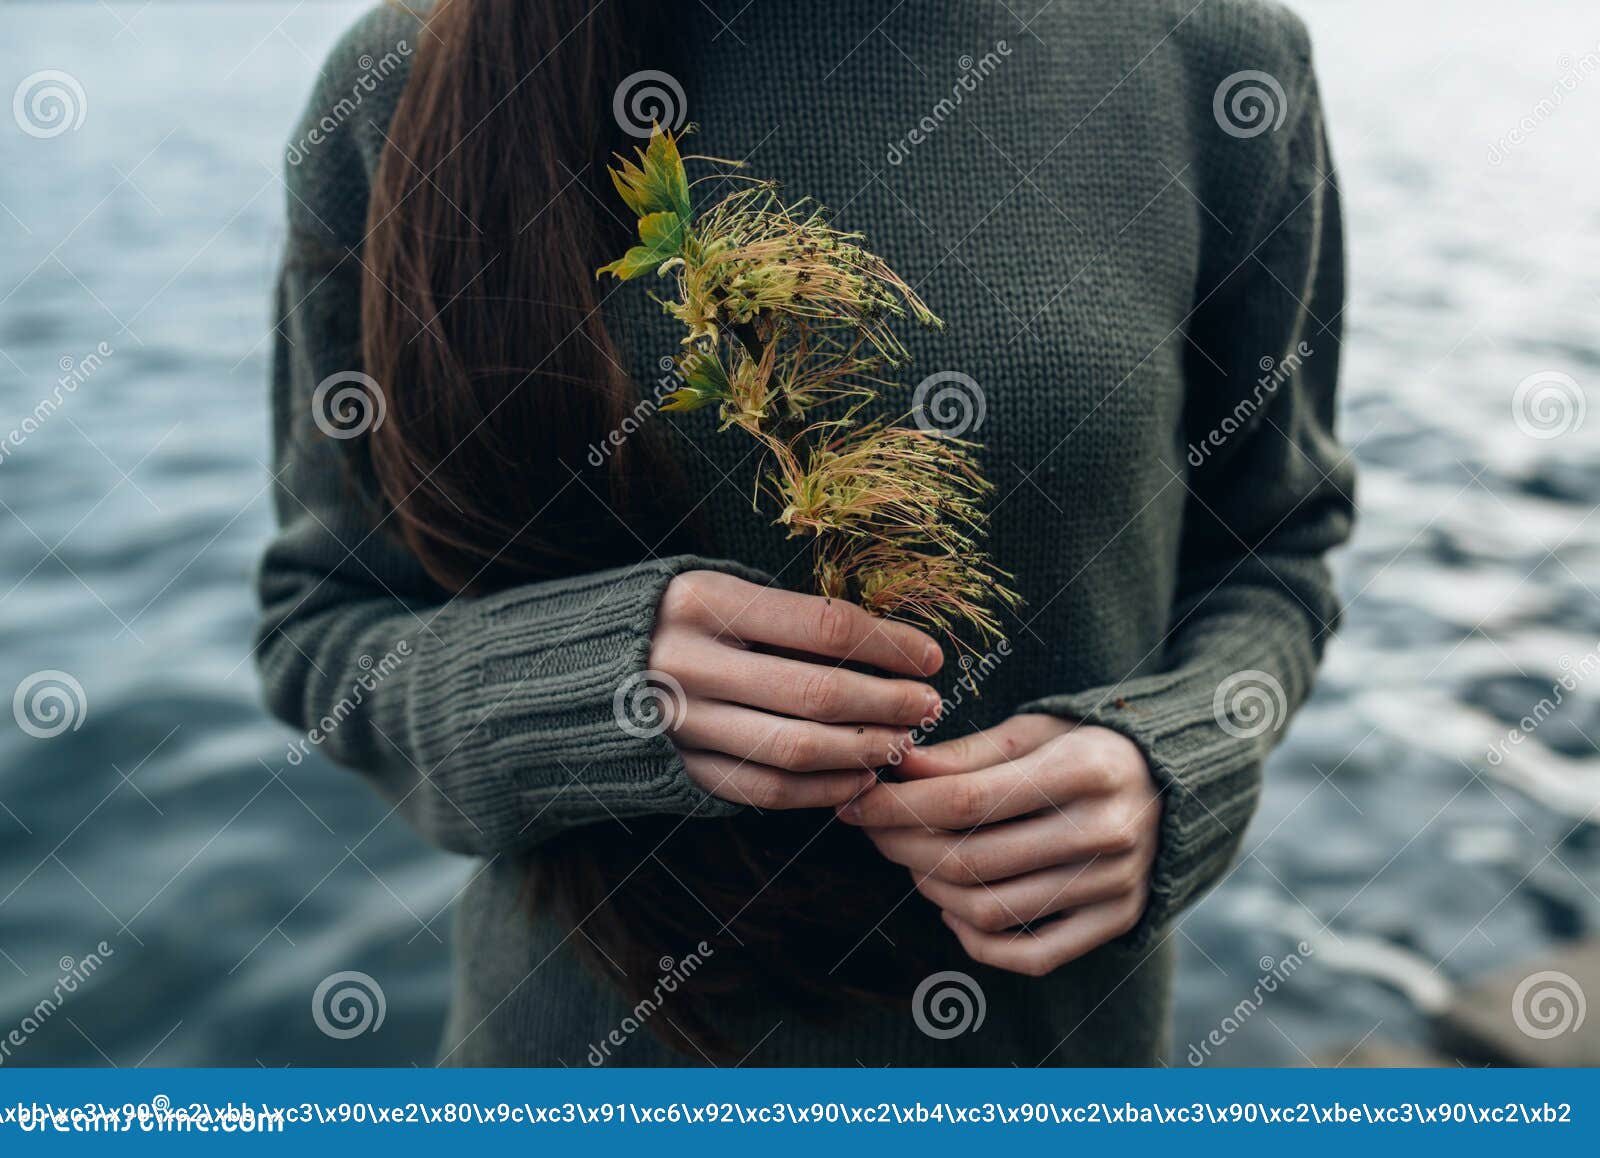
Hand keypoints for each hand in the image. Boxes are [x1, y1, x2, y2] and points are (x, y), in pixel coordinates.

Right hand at [649, 570, 944, 809]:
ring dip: (864, 751)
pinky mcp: (681, 769)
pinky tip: (860, 778)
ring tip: (902, 743)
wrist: (576, 668)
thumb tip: (886, 649)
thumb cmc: (676, 620)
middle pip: (817, 692)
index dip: (889, 646)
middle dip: (888, 703)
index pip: (824, 625)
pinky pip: (766, 788)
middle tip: (928, 705)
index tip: (931, 657)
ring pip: (796, 748)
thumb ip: (788, 616)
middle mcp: (689, 662)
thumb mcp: (718, 590)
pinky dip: (822, 789)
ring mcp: (681, 723)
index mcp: (704, 601)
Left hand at [836, 713, 1160, 974]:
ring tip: (913, 862)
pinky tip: (952, 910)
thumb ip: (967, 753)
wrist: (1178, 786)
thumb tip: (896, 767)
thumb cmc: (1089, 748)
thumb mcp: (1035, 730)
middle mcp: (1104, 831)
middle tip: (874, 829)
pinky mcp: (1117, 921)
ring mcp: (1114, 883)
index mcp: (1083, 769)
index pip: (964, 801)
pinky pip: (1032, 955)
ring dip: (930, 890)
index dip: (897, 806)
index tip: (856, 801)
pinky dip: (978, 943)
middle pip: (970, 859)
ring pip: (990, 910)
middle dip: (900, 846)